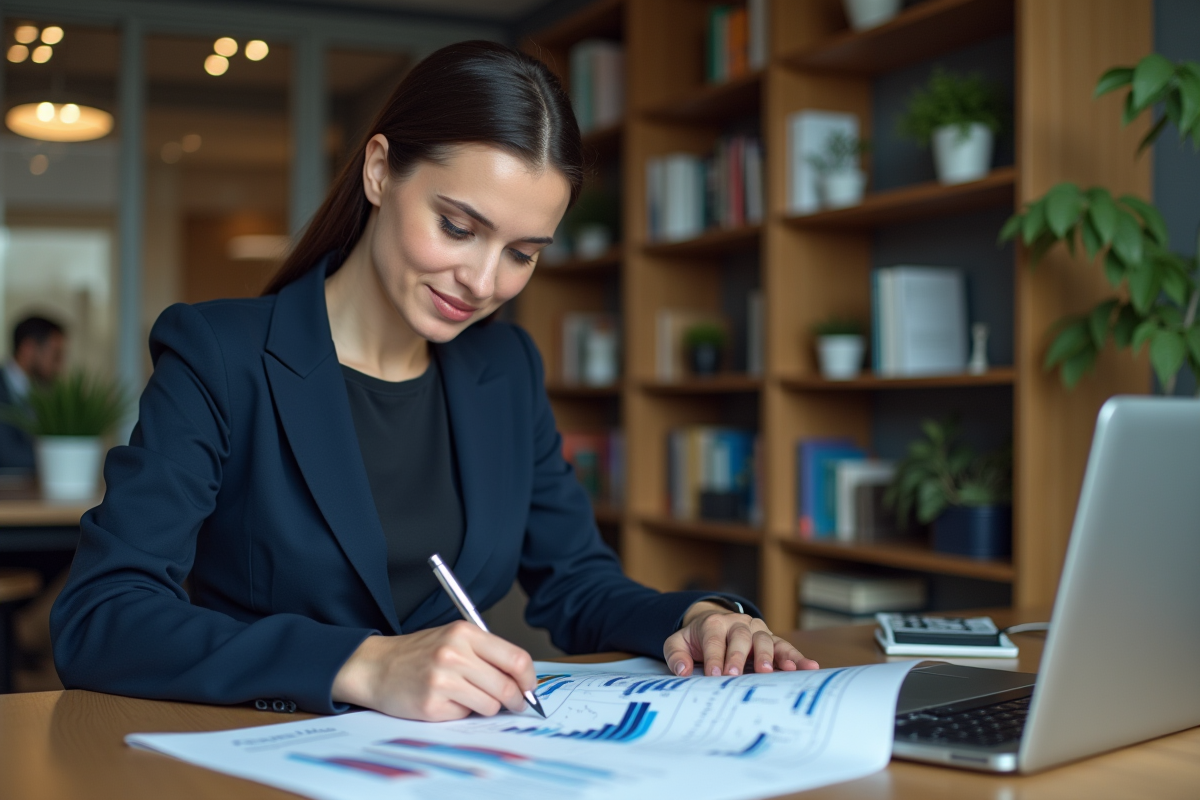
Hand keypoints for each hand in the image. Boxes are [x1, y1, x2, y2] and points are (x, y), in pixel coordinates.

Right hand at [332, 621, 535, 720]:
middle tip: (515, 704)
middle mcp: (454, 654)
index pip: (515, 658)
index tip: (529, 688)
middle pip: (506, 686)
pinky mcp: (432, 705)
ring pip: (490, 705)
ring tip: (466, 696)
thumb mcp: (454, 639)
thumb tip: (522, 680)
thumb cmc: (419, 654)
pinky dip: (461, 712)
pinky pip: (464, 716)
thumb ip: (486, 654)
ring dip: (485, 706)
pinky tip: (444, 701)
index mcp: (465, 633)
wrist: (376, 667)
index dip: (529, 678)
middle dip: (516, 700)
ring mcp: (442, 680)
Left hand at [663, 601, 819, 676]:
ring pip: (766, 640)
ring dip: (772, 656)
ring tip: (779, 671)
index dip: (714, 656)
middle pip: (741, 637)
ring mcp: (756, 631)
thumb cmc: (696, 639)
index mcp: (713, 623)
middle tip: (737, 674)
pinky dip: (796, 657)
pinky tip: (809, 667)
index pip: (714, 639)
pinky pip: (785, 647)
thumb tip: (682, 671)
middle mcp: (737, 624)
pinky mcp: (770, 640)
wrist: (712, 625)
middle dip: (740, 656)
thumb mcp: (678, 643)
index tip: (714, 674)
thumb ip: (676, 655)